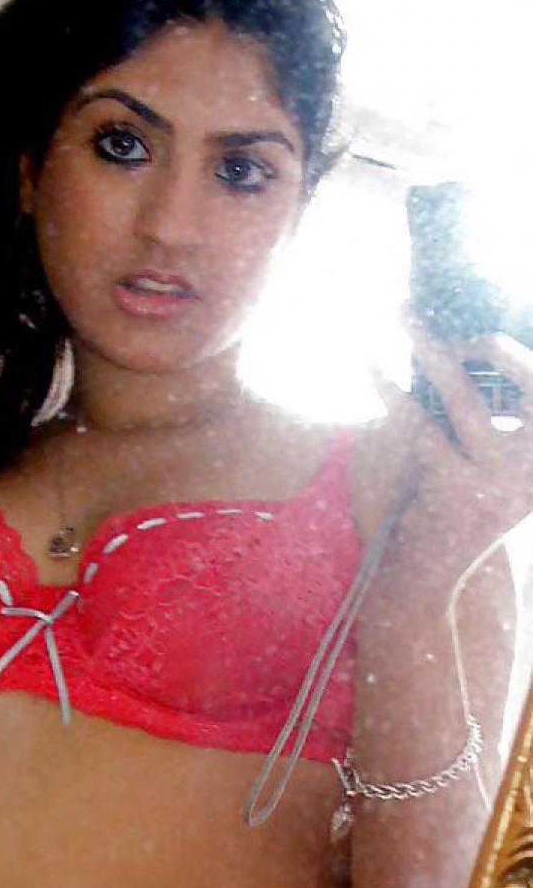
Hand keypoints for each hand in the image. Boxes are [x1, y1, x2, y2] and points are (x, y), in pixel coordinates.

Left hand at [370, 314, 532, 575]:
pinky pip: (422, 426)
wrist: (429, 572)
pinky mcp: (455, 488)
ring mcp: (499, 481)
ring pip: (467, 400)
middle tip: (452, 320)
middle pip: (526, 384)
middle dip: (487, 344)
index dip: (517, 358)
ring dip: (432, 351)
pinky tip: (370, 366)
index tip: (479, 339)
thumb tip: (464, 351)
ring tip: (400, 315)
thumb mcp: (489, 464)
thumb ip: (493, 420)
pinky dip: (393, 393)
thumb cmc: (455, 505)